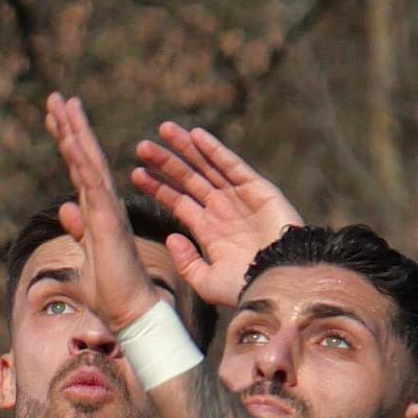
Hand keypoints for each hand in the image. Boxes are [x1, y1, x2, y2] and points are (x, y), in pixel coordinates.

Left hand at [44, 93, 159, 333]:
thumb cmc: (110, 289)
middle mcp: (103, 204)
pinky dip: (83, 160)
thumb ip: (78, 230)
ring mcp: (107, 210)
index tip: (54, 118)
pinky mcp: (108, 221)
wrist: (130, 310)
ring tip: (63, 103)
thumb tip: (66, 211)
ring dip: (75, 132)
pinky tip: (73, 139)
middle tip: (55, 97)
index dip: (66, 142)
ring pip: (89, 162)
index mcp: (96, 211)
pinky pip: (94, 184)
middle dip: (69, 126)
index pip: (78, 169)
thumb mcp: (85, 254)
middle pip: (84, 156)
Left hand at [132, 121, 303, 307]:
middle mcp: (221, 210)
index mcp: (208, 230)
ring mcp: (239, 198)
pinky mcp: (258, 190)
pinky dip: (214, 150)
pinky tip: (195, 135)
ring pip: (206, 167)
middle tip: (141, 146)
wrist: (282, 283)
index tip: (135, 173)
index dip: (157, 187)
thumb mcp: (207, 282)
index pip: (177, 201)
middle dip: (165, 163)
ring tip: (163, 130)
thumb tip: (170, 237)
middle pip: (188, 180)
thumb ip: (186, 263)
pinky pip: (232, 165)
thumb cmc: (247, 288)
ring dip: (186, 148)